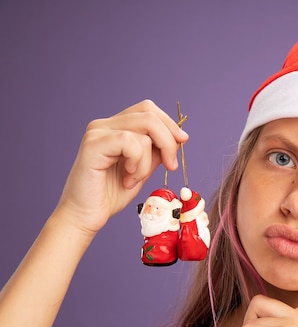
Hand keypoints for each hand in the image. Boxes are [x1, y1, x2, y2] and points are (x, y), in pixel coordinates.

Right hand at [55, 100, 187, 234]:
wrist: (85, 216)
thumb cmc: (109, 195)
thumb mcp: (142, 170)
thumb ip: (155, 152)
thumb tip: (178, 138)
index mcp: (115, 127)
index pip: (148, 110)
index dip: (169, 124)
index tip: (183, 142)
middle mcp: (104, 125)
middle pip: (149, 114)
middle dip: (168, 140)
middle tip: (170, 165)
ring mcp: (97, 133)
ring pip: (144, 130)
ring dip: (148, 160)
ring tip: (135, 178)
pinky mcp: (92, 145)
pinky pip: (130, 142)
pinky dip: (137, 163)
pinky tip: (128, 178)